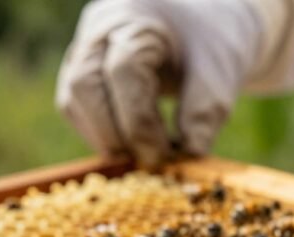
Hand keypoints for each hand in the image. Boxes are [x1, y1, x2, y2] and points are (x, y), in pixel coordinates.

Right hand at [56, 0, 262, 164]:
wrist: (203, 27)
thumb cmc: (211, 47)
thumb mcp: (221, 75)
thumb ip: (205, 112)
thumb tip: (189, 153)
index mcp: (137, 20)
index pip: (123, 72)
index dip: (140, 122)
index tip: (165, 155)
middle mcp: (101, 28)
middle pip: (84, 85)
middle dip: (114, 134)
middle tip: (149, 160)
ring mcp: (85, 47)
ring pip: (72, 98)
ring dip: (103, 137)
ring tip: (142, 154)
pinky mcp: (79, 68)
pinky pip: (75, 106)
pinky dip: (99, 132)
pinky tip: (130, 144)